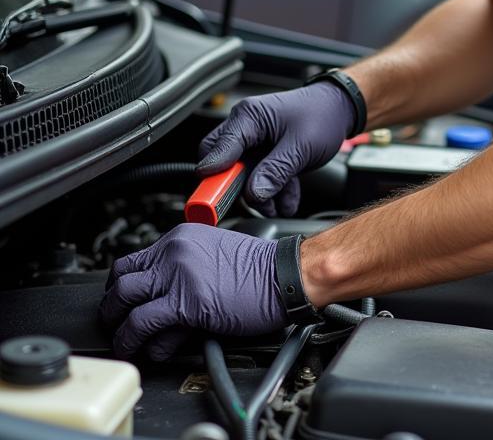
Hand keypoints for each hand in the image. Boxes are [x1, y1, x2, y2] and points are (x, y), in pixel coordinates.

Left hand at [99, 224, 287, 359]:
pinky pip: (142, 324)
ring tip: (126, 341)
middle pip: (121, 279)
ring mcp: (178, 275)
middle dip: (113, 306)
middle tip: (118, 323)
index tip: (123, 301)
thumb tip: (161, 297)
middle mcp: (174, 251)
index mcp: (181, 237)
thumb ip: (183, 268)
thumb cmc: (259, 269)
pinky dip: (137, 341)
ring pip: (123, 301)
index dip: (121, 286)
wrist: (285, 275)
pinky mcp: (186, 302)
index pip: (132, 259)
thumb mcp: (214, 255)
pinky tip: (147, 349)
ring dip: (119, 327)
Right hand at [197, 81, 354, 215]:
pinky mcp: (266, 154)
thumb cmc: (323, 115)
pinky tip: (287, 201)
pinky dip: (273, 191)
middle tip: (255, 201)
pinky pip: (260, 178)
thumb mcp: (300, 146)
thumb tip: (253, 194)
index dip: (213, 176)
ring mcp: (256, 142)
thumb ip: (275, 171)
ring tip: (279, 204)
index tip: (212, 200)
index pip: (215, 149)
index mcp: (248, 117)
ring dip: (261, 194)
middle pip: (224, 165)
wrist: (342, 111)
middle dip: (239, 189)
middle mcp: (247, 128)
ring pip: (243, 177)